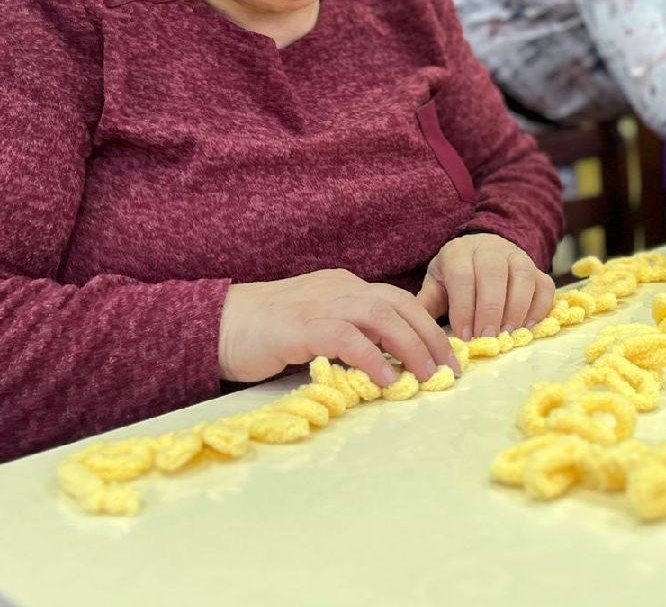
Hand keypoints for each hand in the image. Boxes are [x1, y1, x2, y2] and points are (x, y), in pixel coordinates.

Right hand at [218, 269, 459, 386]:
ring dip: (412, 348)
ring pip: (382, 318)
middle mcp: (340, 288)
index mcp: (345, 285)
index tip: (446, 355)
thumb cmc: (265, 333)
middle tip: (449, 370)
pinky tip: (388, 379)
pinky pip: (348, 339)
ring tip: (428, 377)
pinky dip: (373, 358)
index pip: (399, 301)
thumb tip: (387, 363)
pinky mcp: (303, 326)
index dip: (427, 326)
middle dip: (431, 338)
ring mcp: (322, 303)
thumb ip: (348, 336)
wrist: (216, 325)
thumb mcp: (317, 326)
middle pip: (400, 306)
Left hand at [416, 233, 554, 340]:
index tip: (464, 336)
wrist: (480, 253)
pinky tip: (527, 328)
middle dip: (490, 309)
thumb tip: (415, 331)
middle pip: (493, 274)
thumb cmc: (455, 276)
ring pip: (522, 276)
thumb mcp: (436, 285)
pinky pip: (544, 285)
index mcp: (459, 251)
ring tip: (507, 335)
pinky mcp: (537, 269)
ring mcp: (517, 256)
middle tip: (487, 338)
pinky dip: (539, 307)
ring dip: (516, 309)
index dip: (464, 308)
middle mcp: (489, 248)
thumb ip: (426, 304)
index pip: (462, 276)